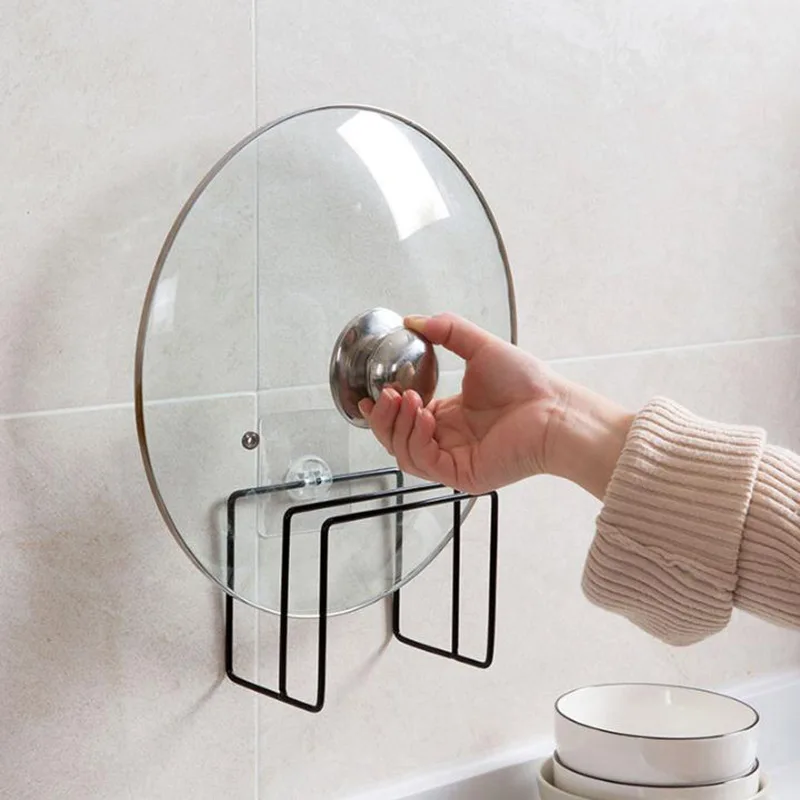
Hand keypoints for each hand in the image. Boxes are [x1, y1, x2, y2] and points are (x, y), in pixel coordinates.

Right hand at [358, 313, 566, 493]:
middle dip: (384, 418)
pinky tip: (425, 416)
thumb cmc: (529, 385)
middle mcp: (448, 440)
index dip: (384, 410)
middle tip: (385, 395)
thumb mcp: (481, 347)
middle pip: (397, 439)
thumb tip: (415, 320)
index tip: (372, 394)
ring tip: (407, 399)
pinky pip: (424, 462)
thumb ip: (448, 331)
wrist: (554, 411)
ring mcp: (454, 460)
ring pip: (404, 453)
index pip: (404, 419)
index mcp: (449, 417)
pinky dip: (416, 439)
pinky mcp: (461, 475)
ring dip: (398, 426)